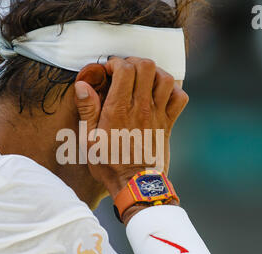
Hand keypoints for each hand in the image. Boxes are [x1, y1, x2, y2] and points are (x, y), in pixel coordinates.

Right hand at [74, 57, 188, 198]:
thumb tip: (82, 85)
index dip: (116, 63)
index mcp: (119, 109)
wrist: (135, 184)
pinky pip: (180, 99)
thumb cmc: (110, 164)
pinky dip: (173, 91)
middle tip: (125, 71)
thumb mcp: (89, 139)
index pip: (125, 70)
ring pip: (166, 79)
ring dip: (154, 73)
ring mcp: (158, 115)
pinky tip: (161, 94)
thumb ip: (87, 110)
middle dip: (134, 62)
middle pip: (146, 67)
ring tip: (143, 79)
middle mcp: (141, 108)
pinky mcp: (168, 123)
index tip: (109, 69)